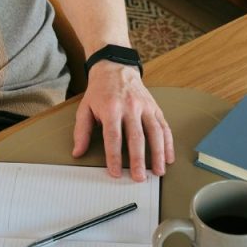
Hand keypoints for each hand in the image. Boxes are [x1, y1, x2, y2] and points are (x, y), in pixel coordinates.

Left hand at [71, 60, 174, 180]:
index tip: (116, 173)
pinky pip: (164, 127)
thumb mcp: (85, 108)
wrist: (115, 68)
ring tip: (158, 172)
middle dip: (139, 160)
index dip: (114, 156)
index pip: (113, 136)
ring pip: (155, 132)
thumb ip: (82, 131)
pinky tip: (169, 157)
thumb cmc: (99, 92)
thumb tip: (78, 152)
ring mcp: (145, 107)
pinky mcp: (155, 107)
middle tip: (139, 178)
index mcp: (110, 108)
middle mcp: (130, 107)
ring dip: (158, 154)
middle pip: (136, 137)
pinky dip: (168, 143)